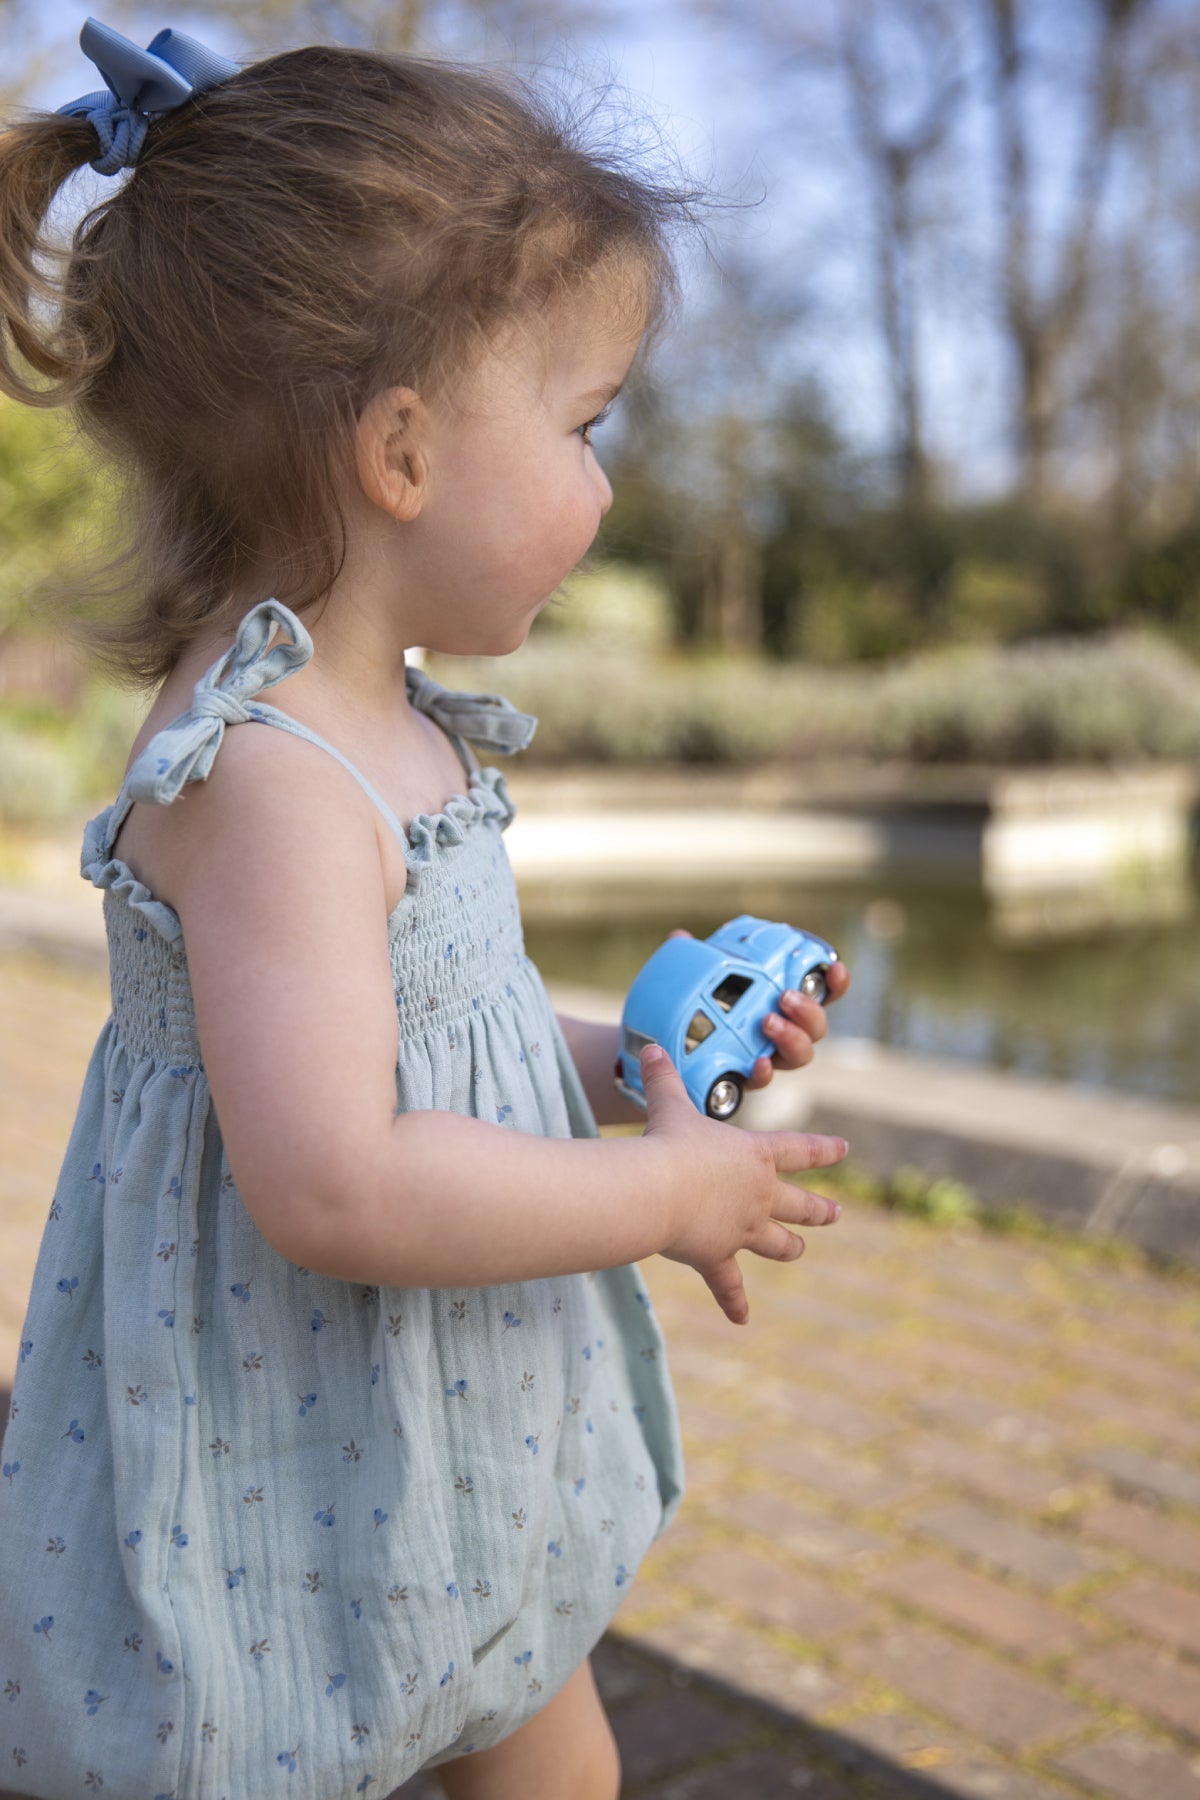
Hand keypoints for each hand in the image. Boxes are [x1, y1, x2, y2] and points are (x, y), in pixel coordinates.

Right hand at [640, 1043, 844, 1324]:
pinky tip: (742, 1318)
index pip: (800, 1150)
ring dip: (789, 1247)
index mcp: (756, 1156)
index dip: (824, 1150)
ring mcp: (742, 1229)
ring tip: (799, 1250)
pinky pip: (728, 1285)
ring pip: (777, 1243)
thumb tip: (651, 1046)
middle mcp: (759, 1195)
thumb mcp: (668, 1105)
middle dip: (820, 1209)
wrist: (659, 1189)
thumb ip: (664, 1078)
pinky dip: (734, 1302)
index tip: (844, 1150)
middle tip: (836, 1212)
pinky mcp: (718, 1257)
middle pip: (800, 1205)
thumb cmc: (668, 1143)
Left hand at [666, 929, 848, 1094]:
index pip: (820, 992)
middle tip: (785, 997)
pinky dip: (763, 1072)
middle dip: (809, 1010)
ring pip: (800, 1055)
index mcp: (781, 1003)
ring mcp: (769, 1057)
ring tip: (768, 1022)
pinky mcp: (748, 1079)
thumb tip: (680, 936)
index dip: (835, 981)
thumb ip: (695, 959)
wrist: (672, 1053)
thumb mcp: (697, 978)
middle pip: (817, 1027)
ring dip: (791, 1037)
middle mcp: (784, 1032)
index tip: (834, 968)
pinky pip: (763, 1080)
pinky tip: (757, 1063)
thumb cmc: (698, 1010)